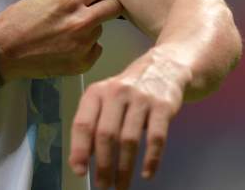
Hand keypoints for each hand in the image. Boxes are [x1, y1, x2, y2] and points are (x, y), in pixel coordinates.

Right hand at [0, 0, 122, 79]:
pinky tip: (69, 46)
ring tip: (70, 30)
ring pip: (101, 28)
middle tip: (97, 7)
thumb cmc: (19, 18)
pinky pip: (96, 48)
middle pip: (114, 7)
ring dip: (92, 26)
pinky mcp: (82, 63)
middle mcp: (82, 22)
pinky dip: (87, 46)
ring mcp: (84, 45)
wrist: (3, 51)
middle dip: (107, 4)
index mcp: (70, 0)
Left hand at [69, 49, 190, 188]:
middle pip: (106, 135)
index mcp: (97, 92)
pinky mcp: (163, 106)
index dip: (79, 149)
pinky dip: (151, 159)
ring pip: (129, 139)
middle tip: (103, 186)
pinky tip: (147, 173)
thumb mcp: (106, 99)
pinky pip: (156, 137)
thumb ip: (93, 124)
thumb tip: (81, 159)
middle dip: (103, 165)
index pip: (83, 123)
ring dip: (124, 168)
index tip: (80, 171)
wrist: (164, 67)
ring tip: (121, 185)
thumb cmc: (128, 90)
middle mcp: (117, 93)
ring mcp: (141, 98)